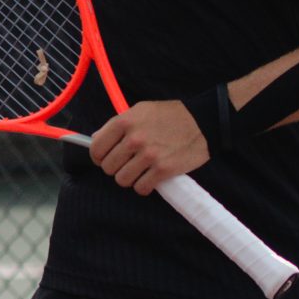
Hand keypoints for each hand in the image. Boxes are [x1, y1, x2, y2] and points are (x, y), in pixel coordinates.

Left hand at [87, 99, 210, 193]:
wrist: (203, 122)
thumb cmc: (170, 116)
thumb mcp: (141, 110)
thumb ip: (118, 124)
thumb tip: (96, 139)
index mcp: (125, 122)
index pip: (96, 148)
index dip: (99, 156)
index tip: (105, 158)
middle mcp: (134, 139)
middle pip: (108, 167)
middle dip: (115, 168)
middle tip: (127, 164)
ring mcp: (148, 155)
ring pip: (122, 180)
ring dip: (130, 178)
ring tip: (140, 171)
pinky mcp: (163, 170)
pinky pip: (141, 188)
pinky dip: (144, 186)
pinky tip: (150, 178)